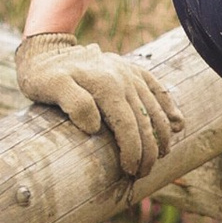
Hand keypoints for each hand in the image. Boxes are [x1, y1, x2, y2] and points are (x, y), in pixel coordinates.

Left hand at [14, 29, 182, 178]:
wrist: (45, 49)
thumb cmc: (43, 75)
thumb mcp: (50, 87)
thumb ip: (74, 103)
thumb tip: (95, 126)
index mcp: (106, 85)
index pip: (129, 126)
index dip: (133, 151)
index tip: (131, 171)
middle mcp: (123, 77)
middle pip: (146, 120)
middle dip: (149, 150)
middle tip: (143, 173)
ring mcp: (128, 72)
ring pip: (156, 107)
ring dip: (162, 134)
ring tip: (161, 156)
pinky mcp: (130, 70)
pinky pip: (156, 88)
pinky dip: (169, 106)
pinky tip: (177, 122)